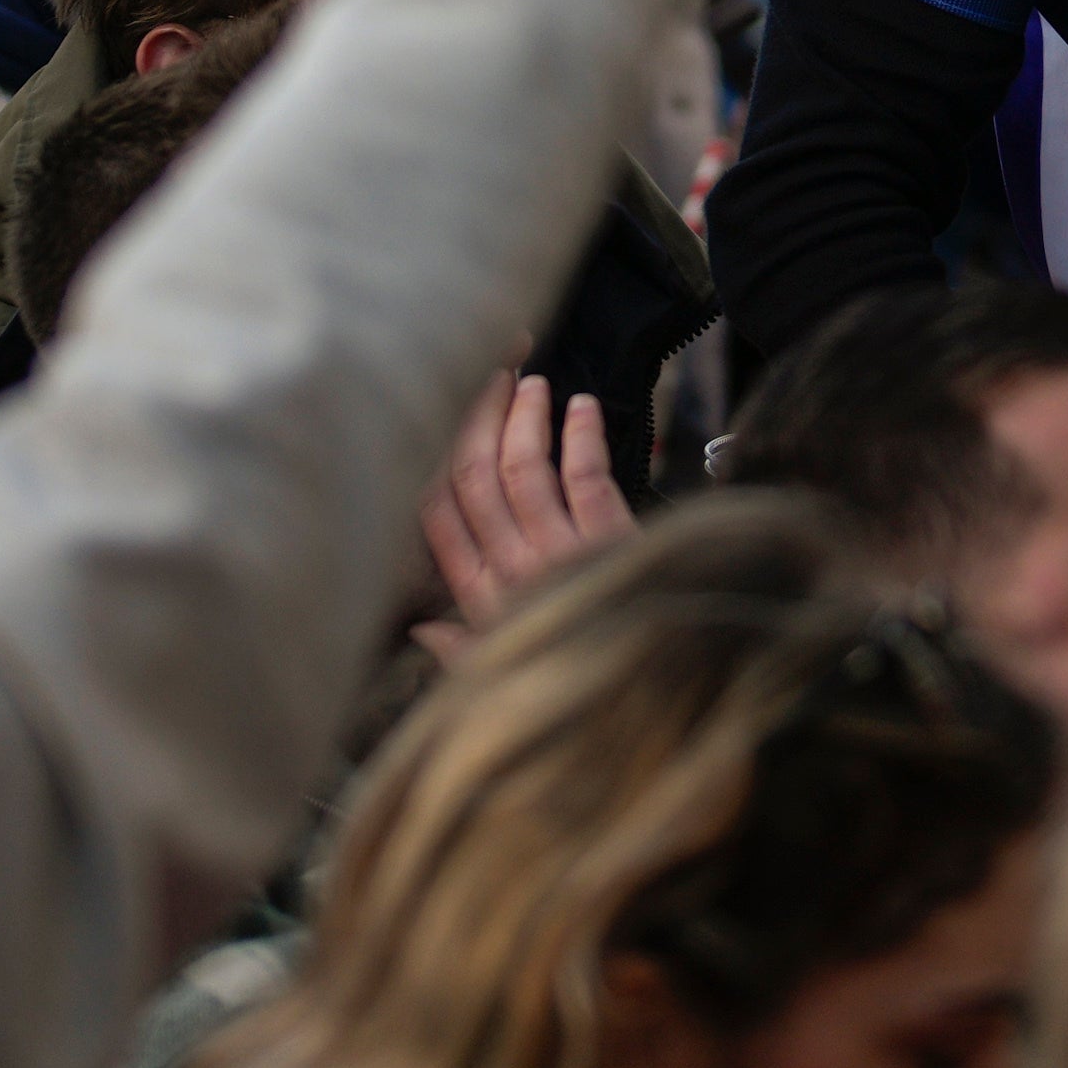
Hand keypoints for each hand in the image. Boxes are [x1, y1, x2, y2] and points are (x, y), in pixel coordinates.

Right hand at [413, 373, 636, 665]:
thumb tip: (419, 629)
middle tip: (491, 378)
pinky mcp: (611, 540)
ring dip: (526, 417)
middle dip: (480, 419)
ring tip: (531, 383)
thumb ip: (458, 649)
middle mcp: (511, 571)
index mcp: (479, 599)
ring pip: (524, 468)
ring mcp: (560, 553)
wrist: (648, 688)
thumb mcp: (502, 675)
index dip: (434, 459)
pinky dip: (582, 434)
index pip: (436, 517)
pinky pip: (585, 475)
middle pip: (476, 477)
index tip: (445, 418)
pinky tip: (582, 407)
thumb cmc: (572, 676)